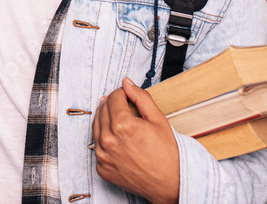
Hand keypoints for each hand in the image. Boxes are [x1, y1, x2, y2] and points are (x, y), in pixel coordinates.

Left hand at [92, 77, 179, 203]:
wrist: (170, 183)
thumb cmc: (167, 153)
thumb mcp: (158, 119)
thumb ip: (140, 97)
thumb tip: (127, 83)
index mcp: (122, 125)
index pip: (113, 98)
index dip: (121, 93)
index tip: (127, 95)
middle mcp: (108, 140)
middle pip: (102, 110)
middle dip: (112, 104)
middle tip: (124, 106)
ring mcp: (103, 156)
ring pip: (96, 127)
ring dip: (106, 119)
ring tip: (119, 120)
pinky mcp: (102, 168)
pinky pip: (98, 146)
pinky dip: (104, 139)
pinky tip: (117, 139)